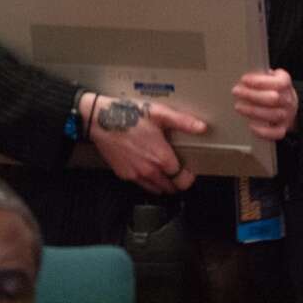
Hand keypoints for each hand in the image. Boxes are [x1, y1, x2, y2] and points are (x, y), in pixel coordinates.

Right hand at [83, 93, 206, 194]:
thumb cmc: (130, 115)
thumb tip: (202, 127)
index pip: (181, 178)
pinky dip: (147, 180)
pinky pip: (140, 183)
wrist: (100, 120)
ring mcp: (135, 174)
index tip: (190, 171)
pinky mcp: (123, 174)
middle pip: (169, 187)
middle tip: (179, 172)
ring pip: (154, 188)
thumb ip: (183, 122)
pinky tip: (148, 168)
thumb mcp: (160, 114)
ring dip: (162, 184)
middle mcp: (149, 170)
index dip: (188, 176)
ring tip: (165, 172)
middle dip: (176, 183)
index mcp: (161, 158)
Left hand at [232, 68, 298, 140]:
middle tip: (237, 91)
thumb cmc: (273, 89)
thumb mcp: (270, 77)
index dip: (260, 81)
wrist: (288, 104)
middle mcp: (288, 100)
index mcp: (285, 83)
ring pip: (273, 115)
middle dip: (252, 95)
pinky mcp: (282, 128)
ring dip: (253, 111)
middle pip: (273, 98)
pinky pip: (276, 133)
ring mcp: (286, 115)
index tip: (244, 79)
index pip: (277, 82)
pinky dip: (263, 132)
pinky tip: (251, 126)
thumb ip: (260, 75)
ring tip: (238, 106)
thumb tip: (245, 77)